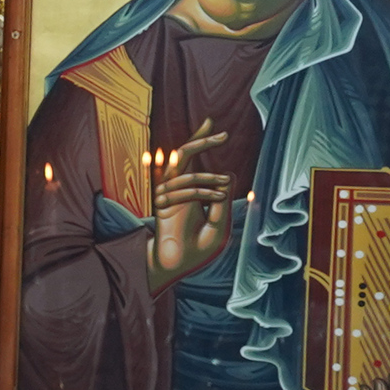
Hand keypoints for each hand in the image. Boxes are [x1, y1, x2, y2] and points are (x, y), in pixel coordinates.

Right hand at [146, 119, 238, 282]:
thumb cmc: (198, 248)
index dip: (200, 141)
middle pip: (183, 155)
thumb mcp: (220, 221)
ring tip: (223, 184)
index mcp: (190, 189)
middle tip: (221, 132)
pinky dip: (201, 190)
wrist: (179, 264)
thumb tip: (227, 175)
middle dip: (201, 141)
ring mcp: (169, 195)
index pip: (192, 159)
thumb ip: (223, 198)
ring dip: (208, 176)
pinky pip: (182, 188)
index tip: (214, 125)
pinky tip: (216, 198)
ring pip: (184, 171)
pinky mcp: (163, 204)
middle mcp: (177, 189)